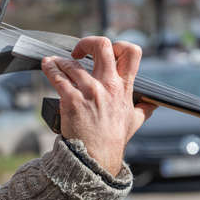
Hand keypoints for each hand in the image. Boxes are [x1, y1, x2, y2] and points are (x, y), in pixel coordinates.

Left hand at [42, 37, 155, 175]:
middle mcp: (108, 86)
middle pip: (102, 46)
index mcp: (124, 87)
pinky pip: (58, 76)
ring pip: (72, 62)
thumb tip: (152, 104)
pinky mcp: (71, 100)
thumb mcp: (134, 122)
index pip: (131, 53)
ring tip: (56, 64)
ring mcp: (89, 91)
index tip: (107, 53)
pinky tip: (47, 66)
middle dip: (88, 42)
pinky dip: (50, 68)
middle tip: (79, 51)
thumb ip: (143, 109)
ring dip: (61, 61)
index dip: (119, 45)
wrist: (96, 157)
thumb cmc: (113, 139)